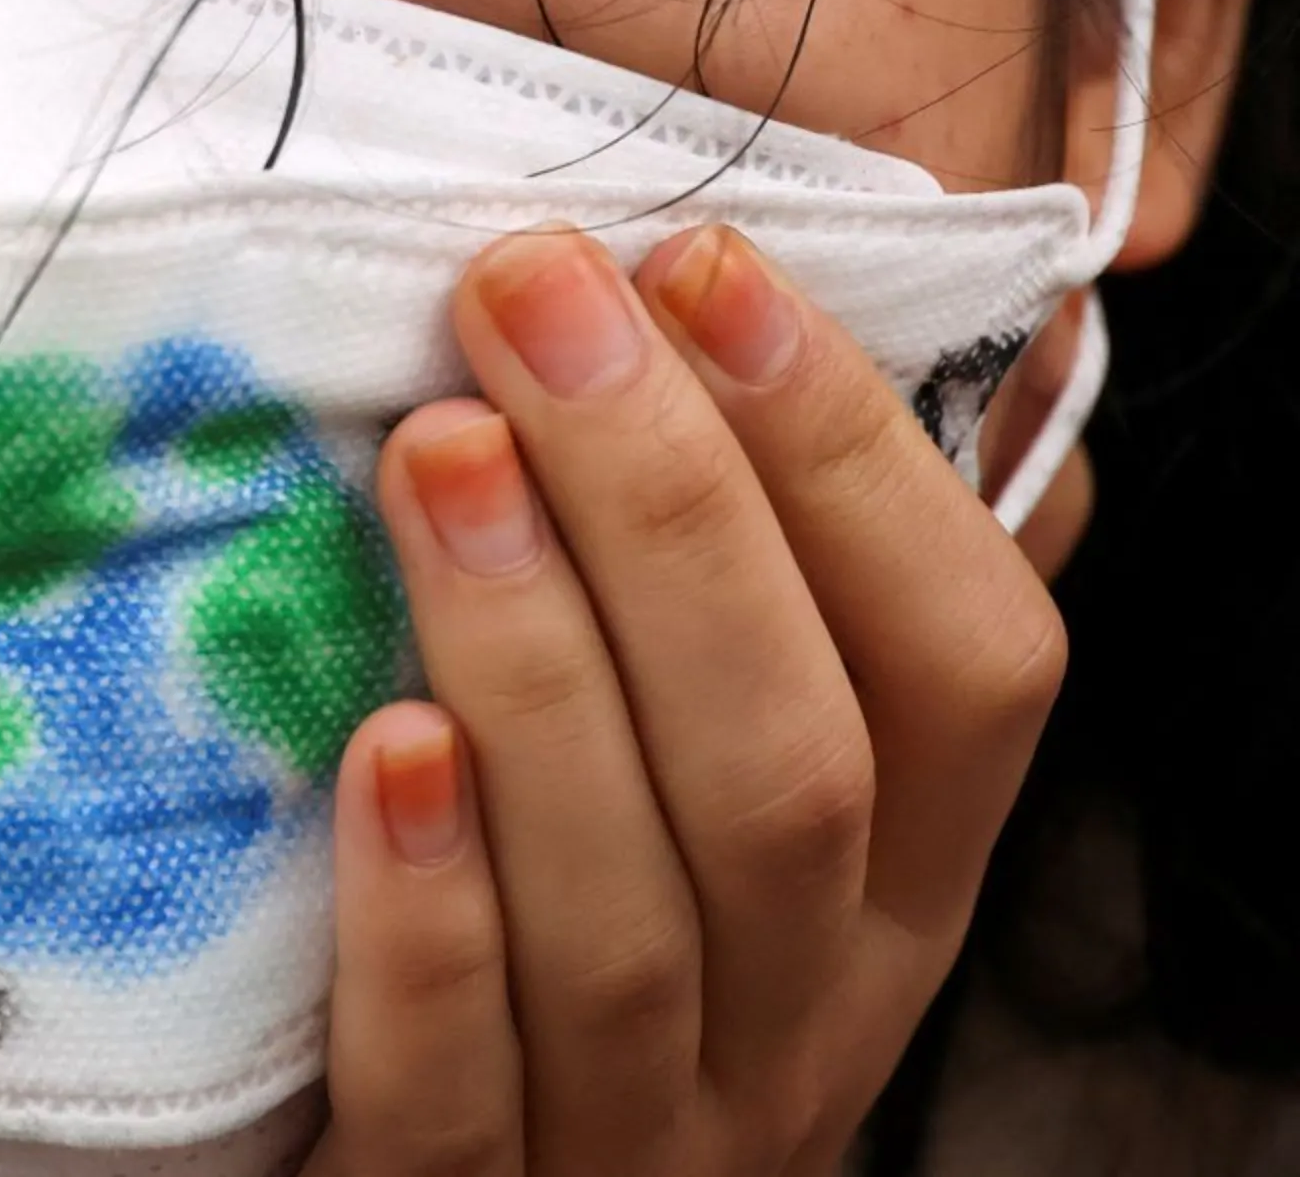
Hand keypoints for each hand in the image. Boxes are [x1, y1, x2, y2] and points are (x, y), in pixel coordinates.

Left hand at [308, 225, 1066, 1176]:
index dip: (848, 451)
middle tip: (525, 297)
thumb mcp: (690, 773)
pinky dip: (432, 912)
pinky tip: (381, 751)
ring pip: (633, 908)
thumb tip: (668, 301)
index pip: (968, 663)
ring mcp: (640, 1129)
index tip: (699, 261)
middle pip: (791, 763)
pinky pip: (456, 1080)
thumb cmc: (555, 913)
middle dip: (669, 503)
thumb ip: (715, 599)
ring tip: (438, 457)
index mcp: (897, 885)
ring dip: (542, 660)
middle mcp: (805, 1014)